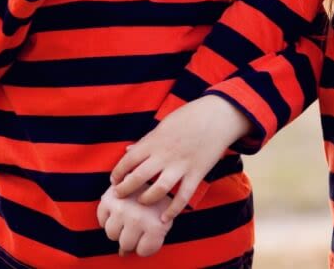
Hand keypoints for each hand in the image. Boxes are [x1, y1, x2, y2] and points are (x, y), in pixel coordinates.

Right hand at [96, 185, 171, 256]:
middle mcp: (137, 219)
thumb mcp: (163, 219)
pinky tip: (117, 209)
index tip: (150, 234)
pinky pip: (101, 218)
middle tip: (138, 225)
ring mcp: (122, 209)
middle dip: (131, 237)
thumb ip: (148, 239)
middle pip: (125, 244)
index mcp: (156, 227)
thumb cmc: (161, 199)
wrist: (158, 168)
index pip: (143, 250)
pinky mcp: (109, 198)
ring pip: (111, 233)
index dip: (145, 244)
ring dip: (118, 228)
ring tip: (127, 216)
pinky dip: (107, 217)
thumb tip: (122, 253)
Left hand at [110, 95, 253, 220]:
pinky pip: (183, 196)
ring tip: (141, 201)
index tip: (114, 180)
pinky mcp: (197, 173)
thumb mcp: (164, 124)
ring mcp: (181, 165)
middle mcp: (165, 154)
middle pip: (139, 176)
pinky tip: (165, 218)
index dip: (118, 172)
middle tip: (120, 196)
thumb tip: (128, 151)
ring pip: (159, 189)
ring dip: (146, 198)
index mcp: (155, 140)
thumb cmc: (190, 116)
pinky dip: (173, 209)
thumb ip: (146, 140)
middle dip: (125, 189)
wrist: (218, 116)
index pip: (129, 160)